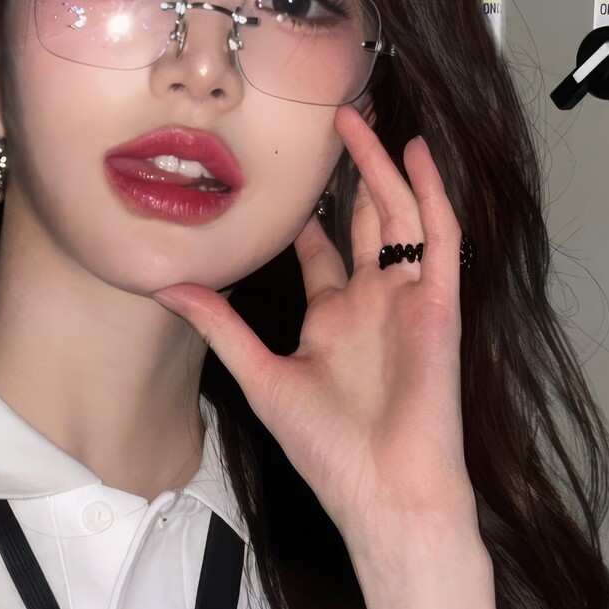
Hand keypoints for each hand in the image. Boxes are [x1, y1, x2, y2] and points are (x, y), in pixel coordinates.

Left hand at [151, 105, 475, 545]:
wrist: (386, 494)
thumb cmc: (331, 452)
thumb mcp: (260, 378)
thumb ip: (220, 327)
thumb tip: (168, 286)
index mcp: (333, 319)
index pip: (320, 250)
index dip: (304, 210)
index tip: (281, 166)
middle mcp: (372, 303)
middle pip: (364, 220)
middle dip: (349, 169)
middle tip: (331, 114)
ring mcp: (407, 301)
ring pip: (399, 216)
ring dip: (382, 167)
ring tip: (358, 116)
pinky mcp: (438, 306)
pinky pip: (440, 239)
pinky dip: (431, 194)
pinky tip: (416, 153)